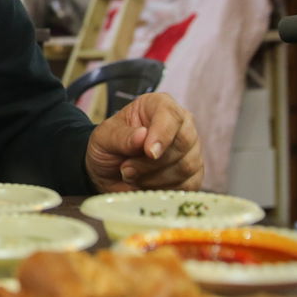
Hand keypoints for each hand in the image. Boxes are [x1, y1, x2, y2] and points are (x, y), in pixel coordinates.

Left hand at [84, 92, 202, 192]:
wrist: (107, 174)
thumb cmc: (108, 148)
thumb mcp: (103, 138)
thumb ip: (122, 136)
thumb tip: (142, 136)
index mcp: (159, 106)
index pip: (171, 115)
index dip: (162, 134)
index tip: (149, 152)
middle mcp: (181, 125)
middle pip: (183, 143)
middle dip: (151, 163)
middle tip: (126, 168)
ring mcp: (191, 151)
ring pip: (186, 166)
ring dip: (153, 178)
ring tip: (130, 175)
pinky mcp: (193, 175)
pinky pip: (187, 185)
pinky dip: (162, 189)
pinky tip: (145, 185)